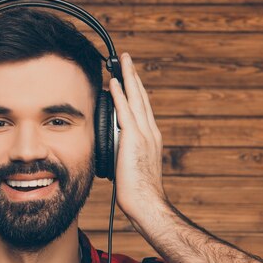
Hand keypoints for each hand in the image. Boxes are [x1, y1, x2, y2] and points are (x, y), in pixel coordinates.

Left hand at [109, 52, 168, 222]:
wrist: (145, 203)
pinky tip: (114, 82)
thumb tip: (112, 149)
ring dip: (128, 78)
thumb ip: (123, 153)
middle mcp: (150, 132)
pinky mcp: (134, 139)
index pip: (142, 109)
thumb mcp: (129, 166)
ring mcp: (144, 134)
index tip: (128, 78)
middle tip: (126, 59)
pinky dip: (120, 95)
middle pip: (141, 97)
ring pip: (136, 98)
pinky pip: (125, 111)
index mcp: (150, 139)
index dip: (135, 91)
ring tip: (122, 61)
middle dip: (133, 77)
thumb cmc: (137, 192)